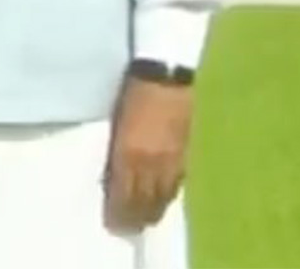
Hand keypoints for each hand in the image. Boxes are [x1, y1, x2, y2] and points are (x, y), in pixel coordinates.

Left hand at [102, 75, 193, 233]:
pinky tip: (163, 198)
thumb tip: (112, 176)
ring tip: (145, 218)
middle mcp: (153, 163)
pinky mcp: (188, 153)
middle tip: (128, 227)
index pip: (124, 196)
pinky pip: (178, 184)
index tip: (112, 224)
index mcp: (130, 154)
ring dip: (154, 210)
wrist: (168, 72)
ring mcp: (174, 160)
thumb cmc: (132, 91)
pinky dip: (168, 195)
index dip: (118, 214)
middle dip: (136, 218)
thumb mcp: (116, 122)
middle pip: (146, 203)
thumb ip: (116, 152)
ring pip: (164, 197)